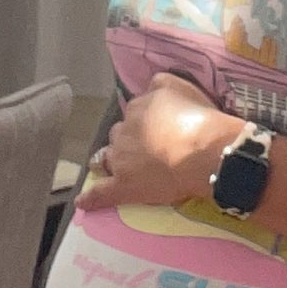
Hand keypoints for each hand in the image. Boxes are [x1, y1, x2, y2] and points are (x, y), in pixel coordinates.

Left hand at [80, 73, 242, 212]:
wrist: (203, 152)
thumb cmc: (198, 119)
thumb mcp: (181, 87)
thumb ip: (161, 85)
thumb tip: (150, 87)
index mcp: (137, 108)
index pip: (135, 112)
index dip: (147, 121)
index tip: (159, 127)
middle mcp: (124, 131)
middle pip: (119, 135)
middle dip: (129, 140)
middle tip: (148, 149)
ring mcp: (120, 160)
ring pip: (107, 158)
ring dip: (112, 161)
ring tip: (120, 168)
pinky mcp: (122, 186)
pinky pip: (101, 193)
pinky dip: (91, 198)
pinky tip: (83, 202)